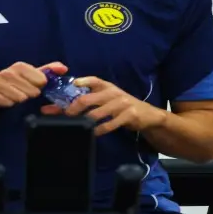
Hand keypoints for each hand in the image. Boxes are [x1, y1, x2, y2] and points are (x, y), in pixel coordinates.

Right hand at [0, 61, 67, 108]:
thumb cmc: (16, 86)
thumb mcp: (32, 78)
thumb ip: (47, 72)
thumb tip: (63, 68)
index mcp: (17, 67)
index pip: (25, 69)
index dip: (35, 77)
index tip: (41, 85)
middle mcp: (4, 72)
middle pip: (16, 79)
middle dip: (27, 89)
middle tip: (32, 95)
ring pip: (6, 88)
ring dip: (16, 96)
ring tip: (21, 99)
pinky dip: (4, 101)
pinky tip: (9, 103)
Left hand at [40, 76, 165, 135]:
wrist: (147, 114)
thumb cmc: (122, 106)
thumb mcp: (109, 98)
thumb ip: (91, 99)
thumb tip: (65, 105)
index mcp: (107, 86)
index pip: (92, 80)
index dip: (80, 82)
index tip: (70, 87)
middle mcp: (113, 92)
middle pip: (87, 99)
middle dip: (73, 108)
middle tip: (65, 116)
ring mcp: (121, 103)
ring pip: (96, 113)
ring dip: (84, 121)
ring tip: (76, 127)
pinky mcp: (128, 115)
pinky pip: (109, 124)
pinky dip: (98, 130)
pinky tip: (93, 133)